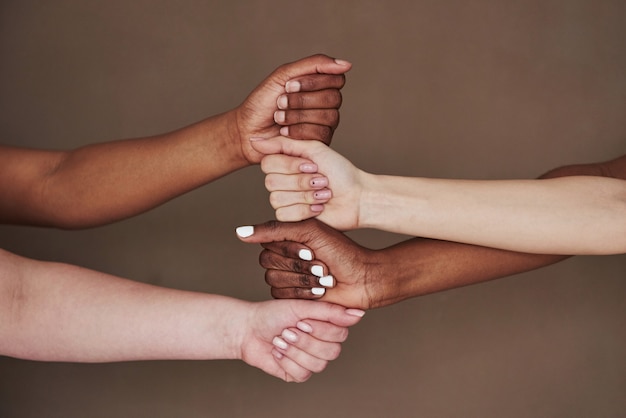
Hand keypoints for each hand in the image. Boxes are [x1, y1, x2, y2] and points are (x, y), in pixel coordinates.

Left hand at [234, 54, 350, 163]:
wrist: (248, 130)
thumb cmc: (263, 103)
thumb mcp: (284, 75)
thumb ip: (314, 65)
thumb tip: (346, 64)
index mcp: (321, 85)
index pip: (336, 79)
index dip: (313, 82)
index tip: (288, 85)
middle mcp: (327, 104)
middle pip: (333, 98)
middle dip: (302, 100)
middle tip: (280, 102)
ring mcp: (326, 124)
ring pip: (328, 116)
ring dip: (297, 115)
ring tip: (279, 118)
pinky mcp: (321, 142)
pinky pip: (321, 133)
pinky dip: (298, 131)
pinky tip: (284, 132)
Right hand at [236, 219, 377, 309]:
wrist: (362, 278)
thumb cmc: (341, 251)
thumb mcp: (309, 232)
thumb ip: (274, 230)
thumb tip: (240, 232)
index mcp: (286, 238)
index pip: (267, 243)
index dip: (289, 249)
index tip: (312, 249)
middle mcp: (283, 257)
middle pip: (268, 262)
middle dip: (298, 265)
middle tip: (321, 265)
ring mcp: (287, 277)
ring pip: (274, 280)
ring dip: (303, 279)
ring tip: (324, 278)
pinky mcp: (291, 298)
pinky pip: (281, 296)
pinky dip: (303, 293)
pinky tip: (321, 291)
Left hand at [240, 298, 363, 381]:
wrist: (247, 329)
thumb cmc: (273, 314)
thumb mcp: (302, 308)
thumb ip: (330, 312)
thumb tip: (359, 314)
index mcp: (326, 325)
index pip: (341, 335)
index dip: (321, 330)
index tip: (302, 320)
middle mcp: (322, 343)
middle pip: (332, 352)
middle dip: (305, 341)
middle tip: (288, 330)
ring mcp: (311, 359)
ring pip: (319, 365)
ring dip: (295, 351)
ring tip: (281, 339)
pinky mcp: (298, 373)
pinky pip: (303, 374)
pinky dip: (287, 361)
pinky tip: (277, 352)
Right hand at [250, 136, 364, 229]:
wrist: (357, 198)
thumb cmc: (340, 172)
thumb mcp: (313, 150)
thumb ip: (283, 144)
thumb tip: (254, 139)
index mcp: (285, 163)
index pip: (267, 163)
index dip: (289, 166)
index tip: (313, 165)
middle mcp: (282, 181)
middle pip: (271, 182)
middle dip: (301, 182)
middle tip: (322, 180)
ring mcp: (285, 200)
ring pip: (277, 199)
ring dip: (306, 195)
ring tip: (324, 194)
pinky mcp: (290, 219)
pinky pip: (284, 214)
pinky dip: (305, 210)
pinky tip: (319, 207)